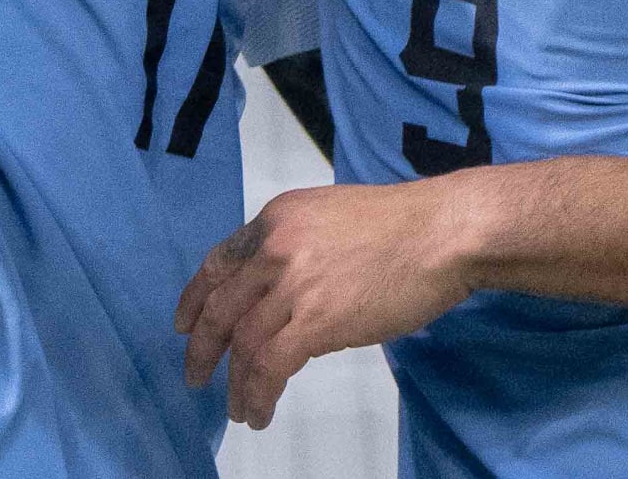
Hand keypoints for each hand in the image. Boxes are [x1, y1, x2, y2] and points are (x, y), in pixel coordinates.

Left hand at [175, 180, 479, 427]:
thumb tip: (283, 290)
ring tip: (238, 409)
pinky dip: (260, 394)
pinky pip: (270, 366)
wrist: (443, 234)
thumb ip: (298, 247)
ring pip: (243, 344)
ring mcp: (292, 285)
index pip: (219, 262)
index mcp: (277, 218)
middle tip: (196, 376)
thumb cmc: (403, 226)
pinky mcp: (316, 321)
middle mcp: (274, 248)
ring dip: (236, 383)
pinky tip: (261, 411)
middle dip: (202, 348)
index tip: (184, 324)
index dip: (195, 298)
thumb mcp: (332, 217)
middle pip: (220, 307)